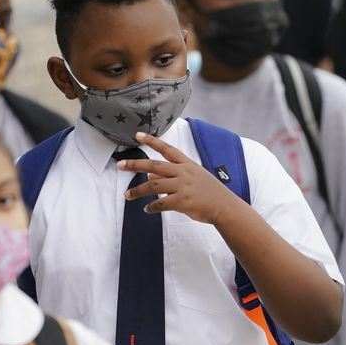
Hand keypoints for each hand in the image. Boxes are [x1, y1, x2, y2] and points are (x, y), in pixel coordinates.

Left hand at [119, 132, 244, 224]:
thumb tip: (149, 177)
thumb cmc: (208, 192)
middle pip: (155, 166)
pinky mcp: (183, 202)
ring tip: (127, 195)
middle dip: (135, 165)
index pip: (167, 149)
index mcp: (187, 164)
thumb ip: (171, 175)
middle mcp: (183, 173)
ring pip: (154, 185)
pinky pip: (161, 203)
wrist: (225, 207)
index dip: (152, 141)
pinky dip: (152, 207)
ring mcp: (183, 187)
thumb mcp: (192, 178)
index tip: (137, 135)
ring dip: (138, 190)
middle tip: (120, 165)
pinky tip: (147, 209)